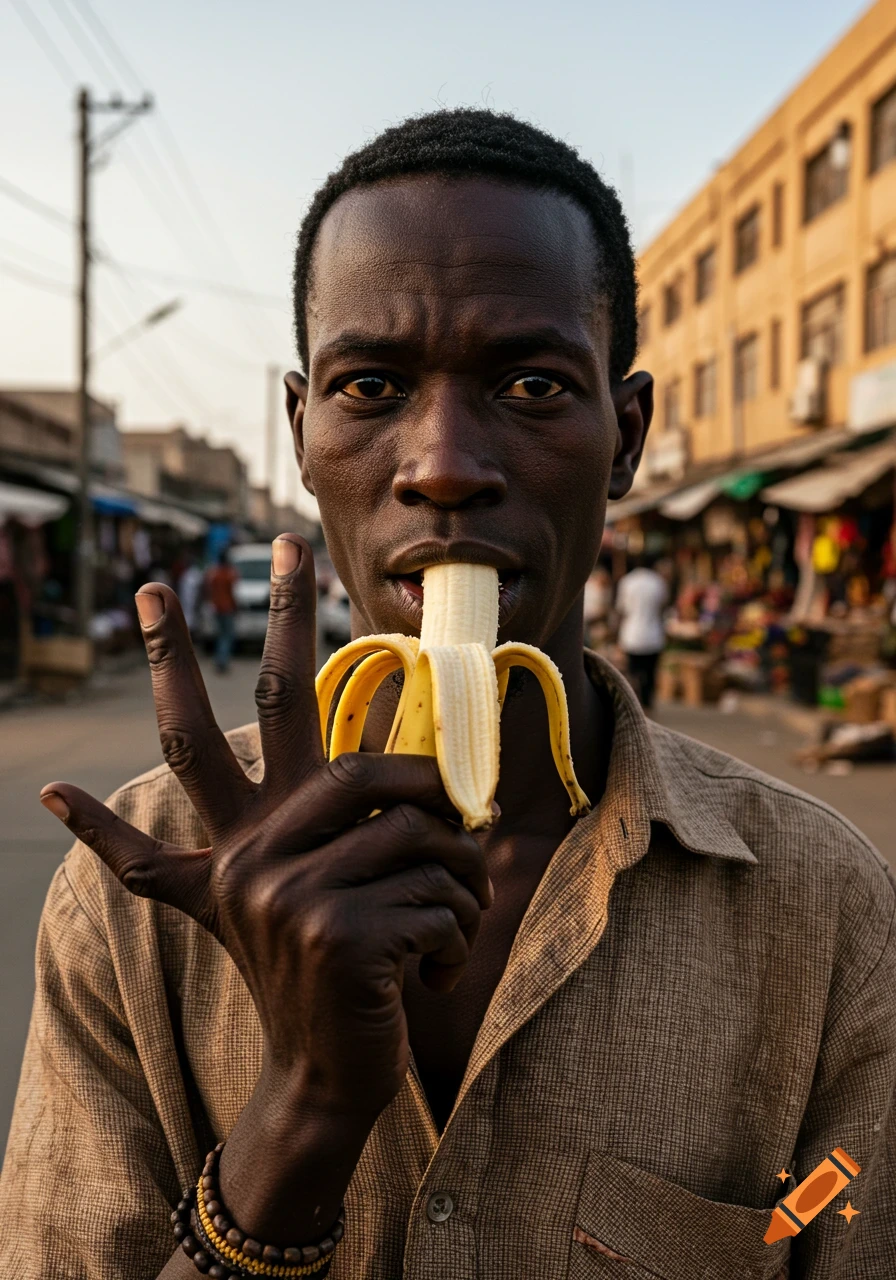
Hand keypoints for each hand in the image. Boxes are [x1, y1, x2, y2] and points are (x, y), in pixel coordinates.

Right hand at [39, 535, 491, 1121]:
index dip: (170, 660)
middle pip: (283, 701)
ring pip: (419, 815)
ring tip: (444, 913)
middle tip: (283, 538)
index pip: (193, 731)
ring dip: (456, 869)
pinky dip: (461, 926)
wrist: (331, 1071)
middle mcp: (254, 849)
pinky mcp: (346, 935)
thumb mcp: (249, 896)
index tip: (154, 591)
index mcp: (240, 836)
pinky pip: (447, 888)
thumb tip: (49, 797)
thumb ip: (160, 848)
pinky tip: (433, 968)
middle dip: (283, 612)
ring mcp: (294, 892)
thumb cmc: (316, 970)